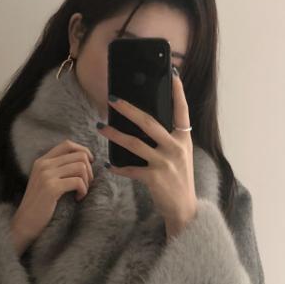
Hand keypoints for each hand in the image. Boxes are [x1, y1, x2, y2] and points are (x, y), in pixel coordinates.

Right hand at [10, 141, 93, 252]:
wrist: (25, 223)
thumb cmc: (40, 205)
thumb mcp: (46, 181)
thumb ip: (59, 169)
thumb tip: (85, 161)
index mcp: (42, 161)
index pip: (67, 144)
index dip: (83, 151)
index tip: (89, 165)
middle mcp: (43, 164)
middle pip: (79, 155)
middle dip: (89, 170)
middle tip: (86, 184)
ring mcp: (46, 175)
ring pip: (81, 167)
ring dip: (87, 181)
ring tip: (81, 192)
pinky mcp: (51, 188)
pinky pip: (78, 182)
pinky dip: (83, 191)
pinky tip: (78, 198)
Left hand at [107, 69, 196, 234]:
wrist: (184, 209)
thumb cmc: (178, 179)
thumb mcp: (179, 155)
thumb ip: (168, 138)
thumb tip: (144, 121)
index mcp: (183, 139)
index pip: (182, 111)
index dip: (178, 92)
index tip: (172, 74)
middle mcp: (176, 147)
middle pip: (149, 122)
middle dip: (128, 109)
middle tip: (112, 99)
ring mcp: (166, 162)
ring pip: (134, 143)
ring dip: (114, 134)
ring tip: (100, 127)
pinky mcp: (155, 178)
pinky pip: (130, 169)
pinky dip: (118, 166)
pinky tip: (108, 163)